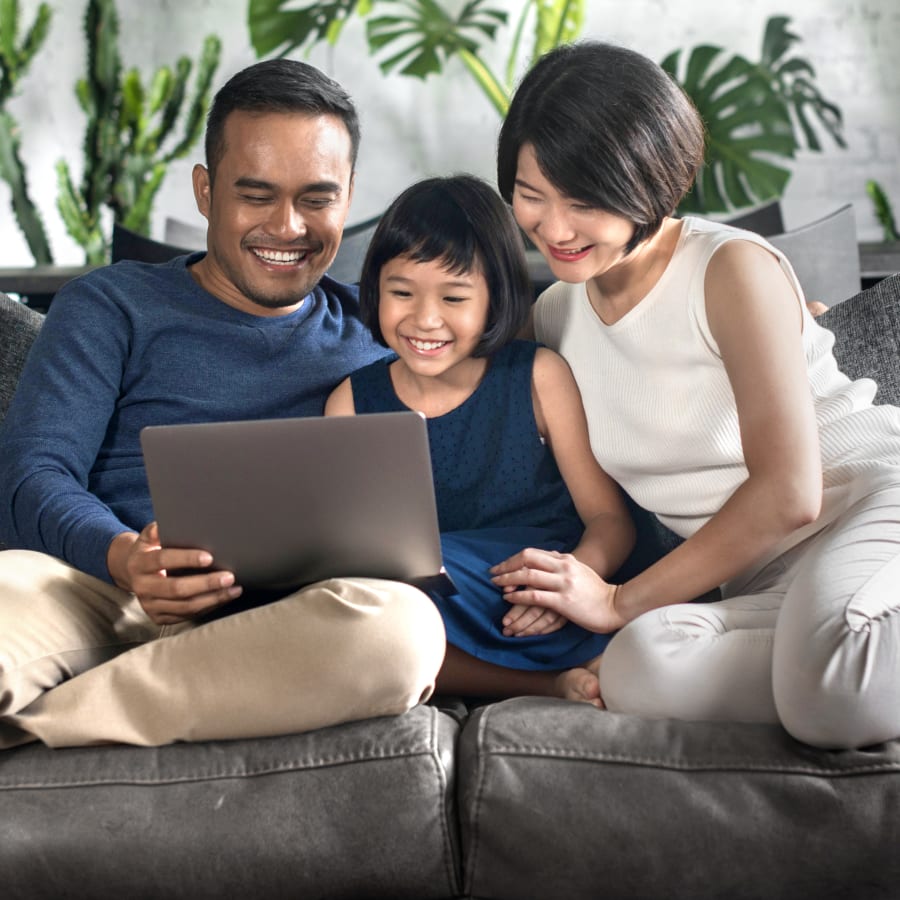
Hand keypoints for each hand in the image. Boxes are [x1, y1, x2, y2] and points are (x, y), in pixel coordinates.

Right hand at [107, 523, 242, 624]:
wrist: (131, 572)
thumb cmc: (150, 550)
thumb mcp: (148, 537)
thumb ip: (156, 530)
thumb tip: (168, 522)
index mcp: (139, 563)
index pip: (163, 560)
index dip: (186, 558)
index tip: (209, 557)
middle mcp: (142, 587)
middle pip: (176, 588)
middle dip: (206, 583)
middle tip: (229, 577)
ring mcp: (149, 605)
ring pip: (184, 606)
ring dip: (212, 599)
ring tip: (234, 589)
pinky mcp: (158, 617)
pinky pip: (186, 616)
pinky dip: (207, 608)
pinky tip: (223, 598)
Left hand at [491, 547, 626, 634]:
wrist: (615, 605)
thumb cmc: (595, 591)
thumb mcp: (578, 571)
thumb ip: (561, 565)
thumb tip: (543, 561)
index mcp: (565, 559)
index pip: (532, 554)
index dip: (513, 559)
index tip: (501, 567)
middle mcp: (563, 567)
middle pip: (527, 559)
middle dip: (507, 566)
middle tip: (493, 574)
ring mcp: (563, 583)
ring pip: (528, 576)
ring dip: (509, 580)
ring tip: (497, 585)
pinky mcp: (563, 601)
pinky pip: (535, 596)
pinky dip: (519, 596)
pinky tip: (509, 598)